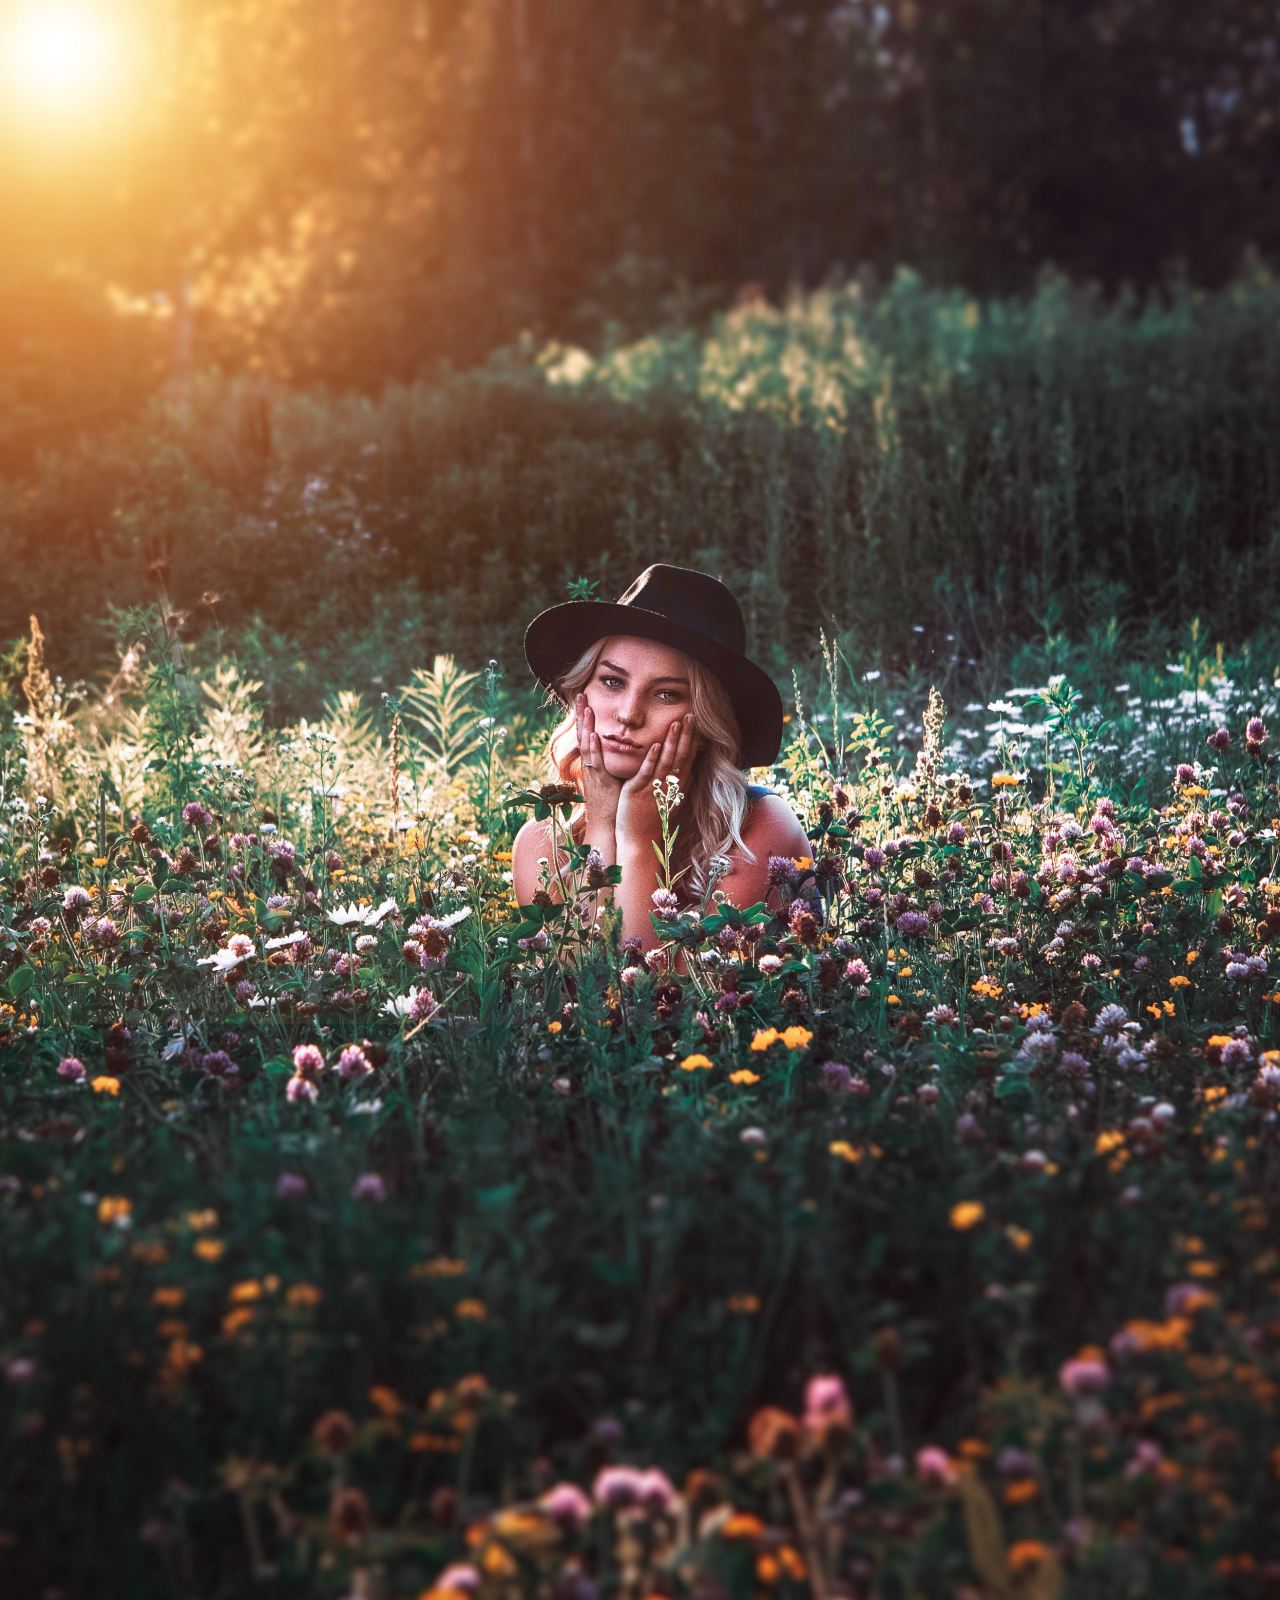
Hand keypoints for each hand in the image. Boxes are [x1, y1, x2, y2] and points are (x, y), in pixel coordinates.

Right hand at [575, 693, 622, 818]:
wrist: (608, 826)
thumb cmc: (614, 803)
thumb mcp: (614, 778)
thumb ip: (616, 762)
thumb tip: (627, 747)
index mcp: (595, 764)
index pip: (589, 735)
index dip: (587, 718)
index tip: (586, 700)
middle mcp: (590, 766)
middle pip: (584, 735)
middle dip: (582, 714)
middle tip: (580, 694)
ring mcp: (593, 773)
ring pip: (587, 745)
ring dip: (586, 726)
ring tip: (585, 707)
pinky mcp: (599, 782)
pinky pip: (595, 763)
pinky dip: (594, 749)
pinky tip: (594, 735)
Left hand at [615, 713, 696, 854]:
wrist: (639, 841)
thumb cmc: (650, 820)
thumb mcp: (665, 799)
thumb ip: (673, 784)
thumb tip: (684, 772)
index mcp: (675, 786)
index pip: (687, 758)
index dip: (692, 739)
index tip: (696, 722)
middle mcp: (668, 786)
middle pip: (681, 756)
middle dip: (686, 735)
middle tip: (691, 715)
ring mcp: (654, 788)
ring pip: (667, 762)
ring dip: (672, 741)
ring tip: (677, 722)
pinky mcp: (639, 792)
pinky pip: (647, 773)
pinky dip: (652, 759)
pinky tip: (657, 745)